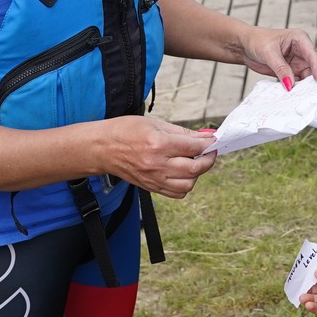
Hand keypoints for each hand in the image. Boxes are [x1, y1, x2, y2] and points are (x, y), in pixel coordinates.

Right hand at [99, 116, 215, 198]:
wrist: (102, 149)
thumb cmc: (125, 131)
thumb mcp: (154, 123)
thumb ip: (182, 132)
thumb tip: (204, 136)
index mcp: (158, 144)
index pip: (193, 146)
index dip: (208, 143)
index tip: (214, 140)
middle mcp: (158, 164)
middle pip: (195, 168)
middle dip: (208, 159)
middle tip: (210, 151)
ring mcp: (154, 178)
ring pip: (188, 184)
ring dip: (197, 174)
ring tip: (195, 162)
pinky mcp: (151, 187)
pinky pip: (177, 193)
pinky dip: (185, 185)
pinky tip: (183, 173)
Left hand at [236, 25, 316, 88]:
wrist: (245, 46)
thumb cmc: (256, 41)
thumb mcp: (268, 53)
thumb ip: (281, 69)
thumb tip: (291, 85)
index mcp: (299, 39)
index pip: (313, 54)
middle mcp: (302, 50)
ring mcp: (298, 61)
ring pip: (310, 75)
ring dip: (310, 85)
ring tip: (309, 97)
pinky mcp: (292, 71)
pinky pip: (300, 81)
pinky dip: (300, 88)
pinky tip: (299, 96)